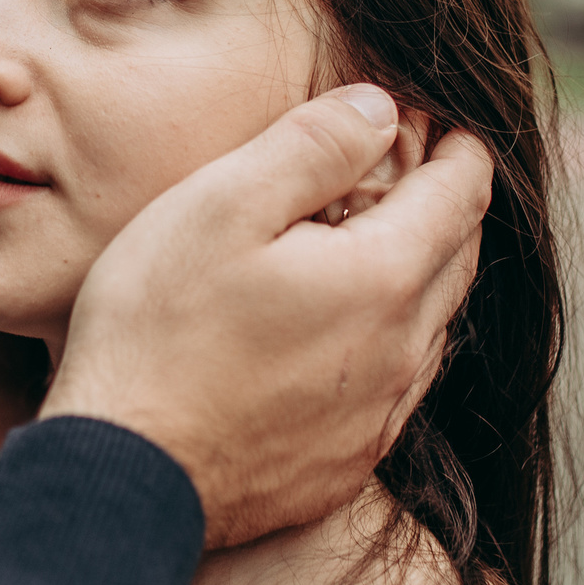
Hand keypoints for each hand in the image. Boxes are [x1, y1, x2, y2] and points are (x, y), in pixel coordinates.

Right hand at [42, 85, 489, 548]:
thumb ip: (312, 147)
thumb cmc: (157, 331)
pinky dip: (387, 344)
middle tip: (411, 170)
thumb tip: (381, 109)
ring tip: (373, 244)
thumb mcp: (221, 204)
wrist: (122, 476)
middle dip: (446, 206)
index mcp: (381, 279)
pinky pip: (396, 389)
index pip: (461, 196)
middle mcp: (401, 354)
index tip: (439, 121)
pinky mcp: (346, 464)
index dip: (458, 148)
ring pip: (431, 328)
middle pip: (457, 260)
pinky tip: (340, 335)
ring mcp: (377, 418)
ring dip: (418, 276)